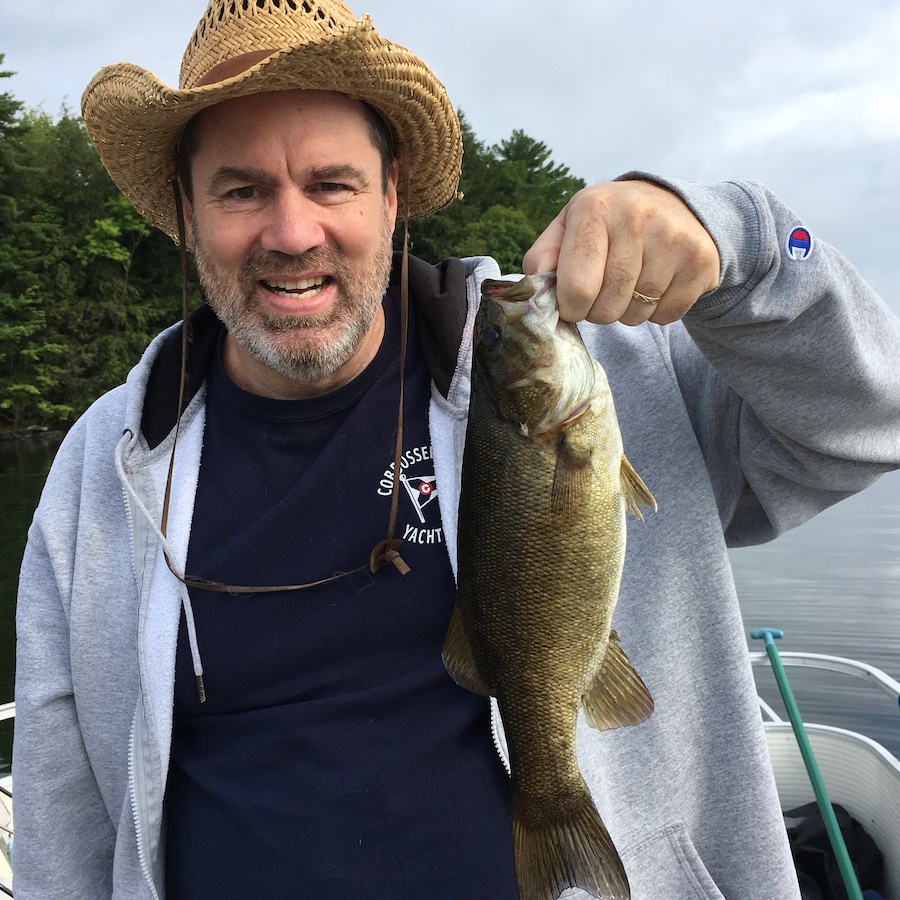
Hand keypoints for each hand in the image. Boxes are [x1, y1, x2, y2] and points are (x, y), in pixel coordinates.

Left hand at [522, 180, 720, 324]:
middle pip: (605, 308)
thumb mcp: (569, 226)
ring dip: (627, 312)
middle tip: (604, 291)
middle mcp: (637, 219)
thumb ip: (543, 257)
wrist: (673, 205)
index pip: (576, 287)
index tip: (573, 301)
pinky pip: (666, 317)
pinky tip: (656, 285)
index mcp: (595, 209)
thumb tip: (533, 290)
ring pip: (636, 316)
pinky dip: (656, 313)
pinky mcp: (701, 261)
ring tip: (630, 284)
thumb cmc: (607, 223)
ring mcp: (674, 239)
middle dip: (598, 312)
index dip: (570, 307)